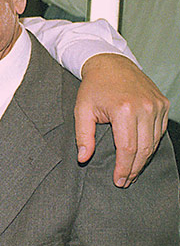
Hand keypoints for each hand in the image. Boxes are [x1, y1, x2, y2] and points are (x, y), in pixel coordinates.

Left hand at [76, 53, 168, 186]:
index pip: (127, 149)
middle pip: (144, 149)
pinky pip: (160, 131)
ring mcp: (157, 105)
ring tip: (132, 172)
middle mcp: (145, 107)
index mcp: (124, 110)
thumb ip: (83, 136)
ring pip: (155, 142)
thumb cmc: (93, 88)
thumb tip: (83, 159)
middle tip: (125, 181)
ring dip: (144, 159)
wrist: (111, 63)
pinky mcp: (163, 104)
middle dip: (135, 169)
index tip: (118, 181)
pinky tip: (141, 154)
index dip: (124, 168)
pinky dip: (152, 144)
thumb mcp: (81, 110)